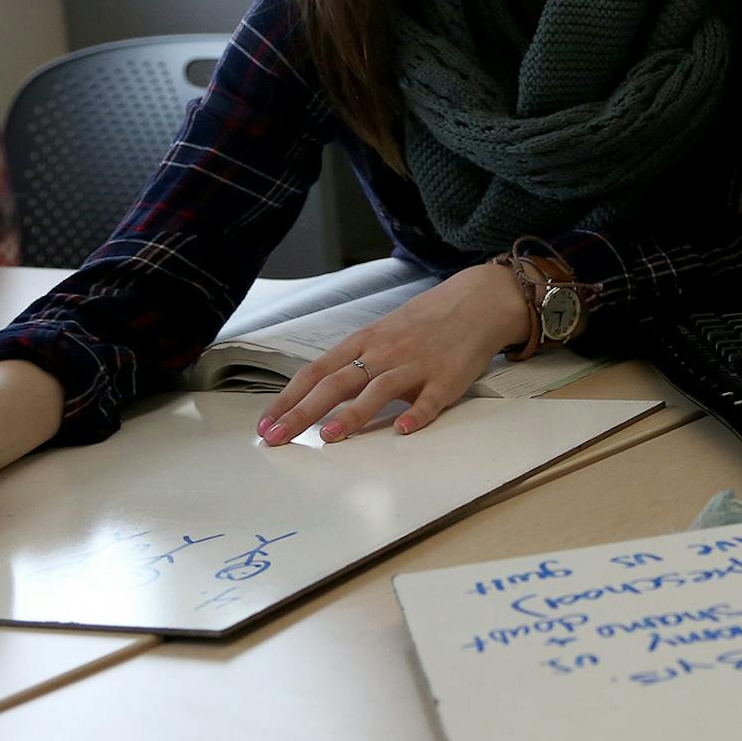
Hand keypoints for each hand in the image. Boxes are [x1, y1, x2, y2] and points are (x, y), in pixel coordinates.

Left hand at [257, 263, 531, 445]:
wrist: (476, 302)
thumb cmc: (423, 323)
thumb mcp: (381, 334)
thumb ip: (353, 362)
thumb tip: (314, 394)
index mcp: (364, 343)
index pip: (316, 372)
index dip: (288, 399)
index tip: (265, 424)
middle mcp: (384, 353)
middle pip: (337, 383)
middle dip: (303, 412)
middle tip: (277, 438)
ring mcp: (415, 365)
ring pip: (378, 389)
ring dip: (353, 414)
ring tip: (329, 437)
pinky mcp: (446, 378)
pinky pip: (430, 399)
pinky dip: (417, 414)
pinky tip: (403, 430)